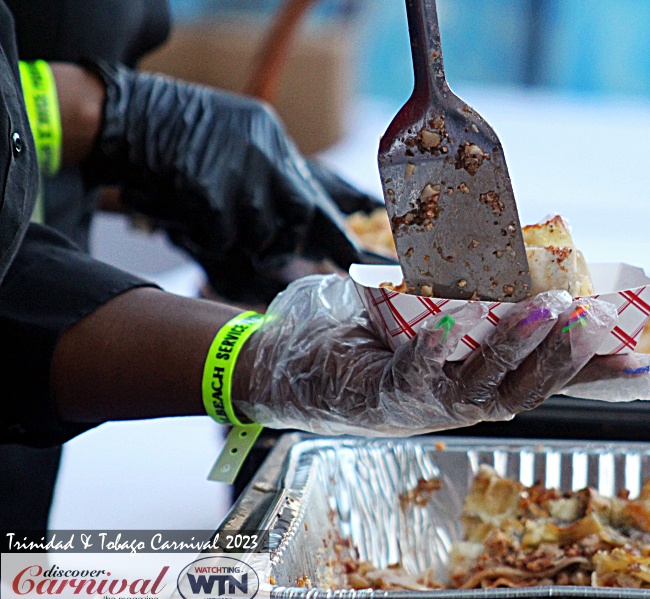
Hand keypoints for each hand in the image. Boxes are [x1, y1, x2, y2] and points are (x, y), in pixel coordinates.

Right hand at [83, 61, 361, 275]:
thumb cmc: (172, 129)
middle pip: (297, 213)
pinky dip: (205, 239)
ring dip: (237, 240)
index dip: (331, 229)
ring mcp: (236, 171)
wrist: (123, 116)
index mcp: (270, 135)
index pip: (313, 191)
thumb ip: (264, 165)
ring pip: (258, 231)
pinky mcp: (207, 190)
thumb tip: (296, 216)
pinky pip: (220, 237)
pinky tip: (186, 221)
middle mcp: (263, 151)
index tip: (352, 257)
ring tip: (211, 224)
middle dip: (285, 242)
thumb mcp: (233, 132)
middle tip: (268, 255)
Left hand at [235, 275, 637, 434]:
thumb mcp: (443, 311)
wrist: (305, 361)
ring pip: (483, 386)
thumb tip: (527, 254)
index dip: (604, 376)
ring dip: (513, 348)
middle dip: (563, 355)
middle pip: (529, 387)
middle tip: (589, 317)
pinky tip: (445, 328)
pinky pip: (415, 376)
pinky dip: (433, 354)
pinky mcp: (387, 396)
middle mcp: (470, 401)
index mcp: (491, 380)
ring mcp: (430, 405)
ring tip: (540, 308)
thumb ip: (482, 297)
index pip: (557, 382)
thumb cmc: (383, 333)